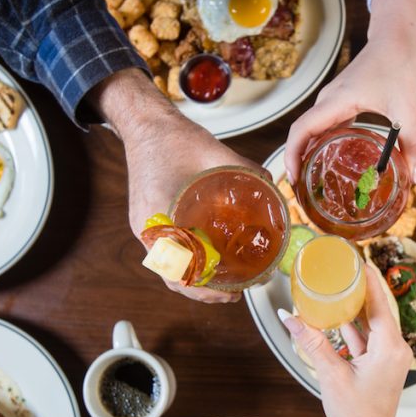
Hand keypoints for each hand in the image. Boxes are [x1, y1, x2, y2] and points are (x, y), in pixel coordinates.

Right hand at [90, 68, 265, 302]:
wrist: (144, 122)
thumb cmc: (170, 137)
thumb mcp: (213, 153)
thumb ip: (245, 170)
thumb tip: (271, 185)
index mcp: (157, 218)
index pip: (176, 271)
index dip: (202, 290)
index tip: (227, 294)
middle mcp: (148, 227)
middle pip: (173, 276)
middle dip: (204, 291)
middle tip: (234, 292)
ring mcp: (146, 225)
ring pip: (170, 267)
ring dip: (195, 279)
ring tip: (224, 281)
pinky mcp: (149, 219)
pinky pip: (167, 250)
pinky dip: (187, 262)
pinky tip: (208, 259)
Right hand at [279, 265, 411, 416]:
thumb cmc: (354, 415)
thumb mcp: (330, 374)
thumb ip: (311, 341)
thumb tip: (288, 316)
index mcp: (390, 346)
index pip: (380, 301)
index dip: (369, 277)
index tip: (358, 258)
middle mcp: (396, 348)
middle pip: (377, 309)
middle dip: (360, 289)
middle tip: (343, 268)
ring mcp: (390, 358)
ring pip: (372, 324)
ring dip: (354, 309)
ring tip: (337, 286)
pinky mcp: (383, 367)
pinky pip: (369, 340)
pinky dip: (353, 329)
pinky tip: (336, 317)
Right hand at [284, 0, 415, 184]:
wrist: (397, 38)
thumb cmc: (399, 65)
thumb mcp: (409, 109)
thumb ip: (412, 144)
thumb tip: (414, 176)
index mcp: (337, 101)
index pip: (302, 130)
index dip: (292, 155)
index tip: (293, 178)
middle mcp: (328, 101)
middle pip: (302, 133)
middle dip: (297, 161)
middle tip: (304, 192)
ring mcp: (333, 100)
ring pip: (312, 130)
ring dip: (307, 153)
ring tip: (313, 182)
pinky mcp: (341, 101)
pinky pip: (324, 125)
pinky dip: (321, 144)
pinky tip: (333, 160)